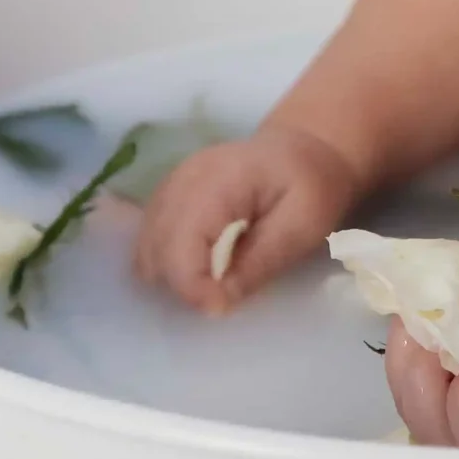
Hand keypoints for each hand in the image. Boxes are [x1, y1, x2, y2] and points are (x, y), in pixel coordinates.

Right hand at [132, 125, 358, 314]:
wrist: (304, 151)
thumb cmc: (312, 185)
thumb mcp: (304, 224)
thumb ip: (263, 260)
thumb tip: (221, 301)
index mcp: (214, 181)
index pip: (179, 245)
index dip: (193, 287)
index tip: (223, 307)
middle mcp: (179, 182)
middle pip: (155, 251)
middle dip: (186, 285)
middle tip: (226, 293)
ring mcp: (168, 189)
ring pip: (146, 251)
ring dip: (176, 277)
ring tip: (218, 277)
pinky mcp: (167, 200)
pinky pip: (152, 242)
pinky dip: (172, 264)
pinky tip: (206, 263)